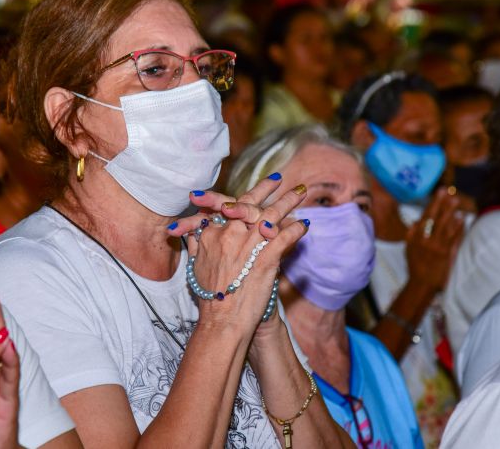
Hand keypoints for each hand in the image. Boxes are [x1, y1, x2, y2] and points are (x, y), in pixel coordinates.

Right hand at [183, 178, 309, 335]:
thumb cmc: (209, 297)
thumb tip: (195, 230)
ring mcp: (247, 246)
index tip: (247, 190)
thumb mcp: (195, 265)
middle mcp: (229, 235)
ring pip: (270, 216)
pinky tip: (305, 223)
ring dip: (288, 202)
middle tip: (280, 178)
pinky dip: (295, 229)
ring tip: (301, 192)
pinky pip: (283, 238)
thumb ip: (197, 244)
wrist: (221, 322)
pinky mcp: (264, 260)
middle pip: (250, 204)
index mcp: (212, 234)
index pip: (227, 207)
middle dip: (266, 188)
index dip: (240, 197)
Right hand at [406, 188, 464, 291]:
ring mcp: (438, 247)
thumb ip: (411, 234)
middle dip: (444, 205)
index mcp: (417, 237)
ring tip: (457, 203)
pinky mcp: (447, 254)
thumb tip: (416, 221)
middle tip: (450, 194)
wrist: (422, 283)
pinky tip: (462, 220)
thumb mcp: (408, 249)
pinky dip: (458, 228)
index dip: (433, 203)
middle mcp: (427, 240)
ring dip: (452, 214)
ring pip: (446, 227)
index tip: (439, 193)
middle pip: (436, 219)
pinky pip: (454, 238)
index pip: (426, 216)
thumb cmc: (415, 265)